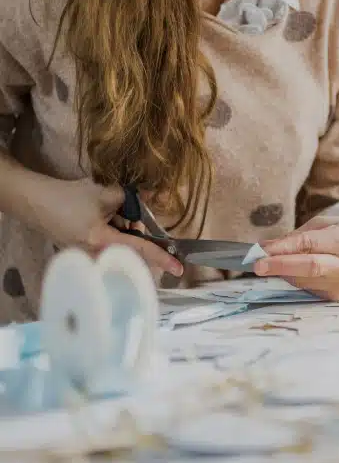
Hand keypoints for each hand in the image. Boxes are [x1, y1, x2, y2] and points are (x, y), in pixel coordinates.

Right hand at [32, 177, 182, 276]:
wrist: (36, 202)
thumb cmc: (69, 198)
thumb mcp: (105, 194)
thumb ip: (132, 199)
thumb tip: (154, 199)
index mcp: (101, 242)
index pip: (139, 249)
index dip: (161, 256)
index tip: (179, 268)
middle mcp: (96, 256)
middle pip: (131, 252)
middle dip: (136, 234)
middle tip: (124, 214)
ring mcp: (89, 259)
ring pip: (120, 249)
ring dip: (122, 232)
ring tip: (107, 213)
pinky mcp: (84, 255)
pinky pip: (109, 248)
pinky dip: (113, 235)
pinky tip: (101, 219)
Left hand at [255, 215, 338, 300]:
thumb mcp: (327, 224)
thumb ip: (298, 236)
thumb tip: (267, 247)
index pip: (309, 245)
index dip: (283, 248)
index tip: (261, 250)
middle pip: (309, 268)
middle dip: (280, 267)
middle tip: (256, 265)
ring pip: (304, 280)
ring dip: (282, 272)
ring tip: (268, 263)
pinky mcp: (336, 297)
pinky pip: (308, 287)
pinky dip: (294, 279)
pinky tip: (288, 270)